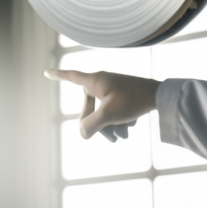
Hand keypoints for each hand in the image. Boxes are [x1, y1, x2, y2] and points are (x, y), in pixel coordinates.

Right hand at [46, 68, 160, 139]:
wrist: (160, 96)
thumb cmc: (133, 101)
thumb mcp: (108, 116)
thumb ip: (90, 125)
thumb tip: (82, 133)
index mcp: (95, 81)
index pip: (71, 77)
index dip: (58, 75)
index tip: (46, 72)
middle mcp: (102, 82)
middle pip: (89, 108)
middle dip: (98, 125)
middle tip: (111, 136)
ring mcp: (113, 88)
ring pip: (103, 113)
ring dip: (112, 127)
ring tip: (124, 134)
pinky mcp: (124, 95)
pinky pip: (114, 111)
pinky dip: (120, 121)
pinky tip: (132, 125)